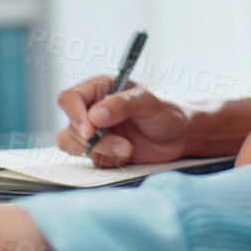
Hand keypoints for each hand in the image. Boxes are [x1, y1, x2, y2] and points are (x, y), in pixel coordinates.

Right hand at [54, 78, 194, 166]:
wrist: (181, 137)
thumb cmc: (167, 111)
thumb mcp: (148, 101)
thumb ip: (122, 104)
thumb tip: (95, 115)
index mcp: (99, 89)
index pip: (70, 99)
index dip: (74, 115)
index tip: (89, 130)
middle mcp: (93, 110)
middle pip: (70, 128)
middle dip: (96, 141)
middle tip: (124, 145)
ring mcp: (96, 133)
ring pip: (76, 147)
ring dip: (102, 152)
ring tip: (129, 149)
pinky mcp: (102, 152)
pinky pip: (92, 161)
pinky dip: (109, 161)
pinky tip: (128, 156)